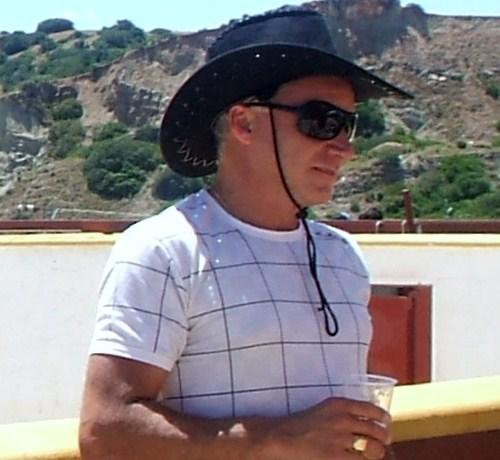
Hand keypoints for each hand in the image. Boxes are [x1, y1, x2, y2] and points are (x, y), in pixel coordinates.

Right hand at [267, 397, 390, 459]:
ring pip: (373, 447)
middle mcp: (342, 419)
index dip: (382, 416)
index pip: (370, 408)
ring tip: (375, 452)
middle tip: (385, 440)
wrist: (282, 436)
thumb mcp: (323, 409)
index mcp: (338, 404)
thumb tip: (366, 421)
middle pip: (376, 428)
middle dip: (384, 436)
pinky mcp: (336, 456)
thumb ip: (342, 412)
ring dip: (378, 451)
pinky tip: (361, 459)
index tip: (386, 421)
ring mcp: (339, 438)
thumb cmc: (301, 424)